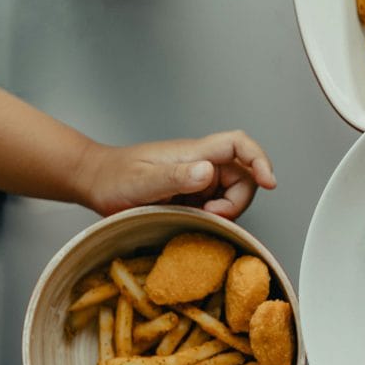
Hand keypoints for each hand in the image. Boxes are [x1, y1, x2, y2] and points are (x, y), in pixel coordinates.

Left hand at [78, 130, 276, 218]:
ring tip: (195, 217)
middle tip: (211, 215)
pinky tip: (190, 219)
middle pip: (243, 177)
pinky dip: (212, 216)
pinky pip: (215, 205)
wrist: (95, 182)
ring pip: (231, 194)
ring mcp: (197, 180)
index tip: (269, 182)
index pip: (238, 145)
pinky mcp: (191, 195)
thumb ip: (175, 176)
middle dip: (237, 201)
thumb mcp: (142, 181)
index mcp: (194, 154)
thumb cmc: (113, 178)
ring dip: (224, 211)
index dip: (259, 160)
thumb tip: (208, 172)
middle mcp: (200, 164)